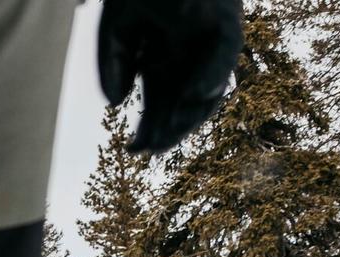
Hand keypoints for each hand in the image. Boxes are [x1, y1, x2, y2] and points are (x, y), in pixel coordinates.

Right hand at [98, 0, 243, 153]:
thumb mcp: (115, 29)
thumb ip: (114, 65)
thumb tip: (116, 103)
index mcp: (162, 59)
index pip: (158, 102)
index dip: (148, 127)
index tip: (134, 150)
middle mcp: (188, 55)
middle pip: (183, 103)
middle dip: (169, 129)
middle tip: (153, 150)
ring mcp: (209, 41)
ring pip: (208, 87)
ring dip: (192, 113)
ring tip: (171, 133)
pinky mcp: (226, 22)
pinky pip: (225, 53)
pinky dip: (212, 75)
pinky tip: (193, 95)